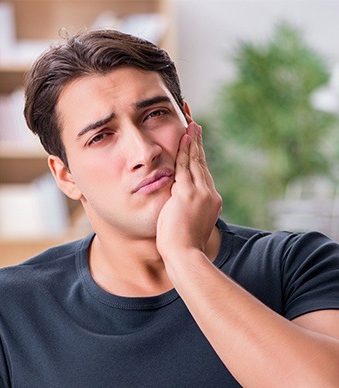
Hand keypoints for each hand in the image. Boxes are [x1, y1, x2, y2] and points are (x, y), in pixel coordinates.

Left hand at [156, 120, 221, 259]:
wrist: (185, 255)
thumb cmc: (183, 246)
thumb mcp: (190, 225)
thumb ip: (189, 212)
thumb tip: (182, 208)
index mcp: (211, 202)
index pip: (204, 175)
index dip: (200, 158)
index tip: (197, 146)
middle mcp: (209, 194)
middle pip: (202, 164)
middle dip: (198, 144)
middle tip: (195, 126)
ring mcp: (200, 193)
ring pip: (196, 162)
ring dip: (192, 142)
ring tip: (191, 125)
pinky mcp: (188, 193)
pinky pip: (185, 166)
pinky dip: (185, 150)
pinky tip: (184, 137)